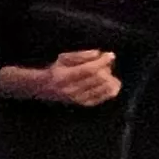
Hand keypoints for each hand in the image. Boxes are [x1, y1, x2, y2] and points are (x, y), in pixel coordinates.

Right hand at [7, 48, 123, 108]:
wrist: (45, 88)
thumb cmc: (56, 69)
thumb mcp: (64, 57)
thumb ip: (82, 55)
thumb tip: (100, 54)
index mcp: (64, 76)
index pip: (88, 69)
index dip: (102, 62)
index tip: (110, 55)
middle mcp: (70, 89)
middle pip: (97, 78)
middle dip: (106, 69)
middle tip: (107, 64)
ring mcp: (78, 98)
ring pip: (102, 88)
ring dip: (111, 79)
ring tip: (110, 73)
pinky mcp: (83, 104)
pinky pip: (102, 98)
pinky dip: (110, 90)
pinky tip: (113, 84)